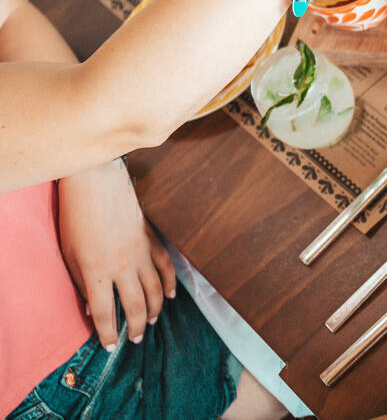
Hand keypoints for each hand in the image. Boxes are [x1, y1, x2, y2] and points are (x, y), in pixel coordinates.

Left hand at [58, 160, 175, 349]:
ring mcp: (141, 253)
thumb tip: (92, 310)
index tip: (110, 345)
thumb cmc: (77, 220)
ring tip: (150, 322)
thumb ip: (82, 285)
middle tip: (136, 339)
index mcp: (97, 271)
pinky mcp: (152, 241)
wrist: (97, 185)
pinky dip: (170, 283)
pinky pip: (166, 267)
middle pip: (134, 305)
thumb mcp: (71, 255)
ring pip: (155, 289)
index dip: (108, 333)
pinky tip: (171, 295)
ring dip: (154, 309)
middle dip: (135, 326)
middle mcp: (123, 266)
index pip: (105, 312)